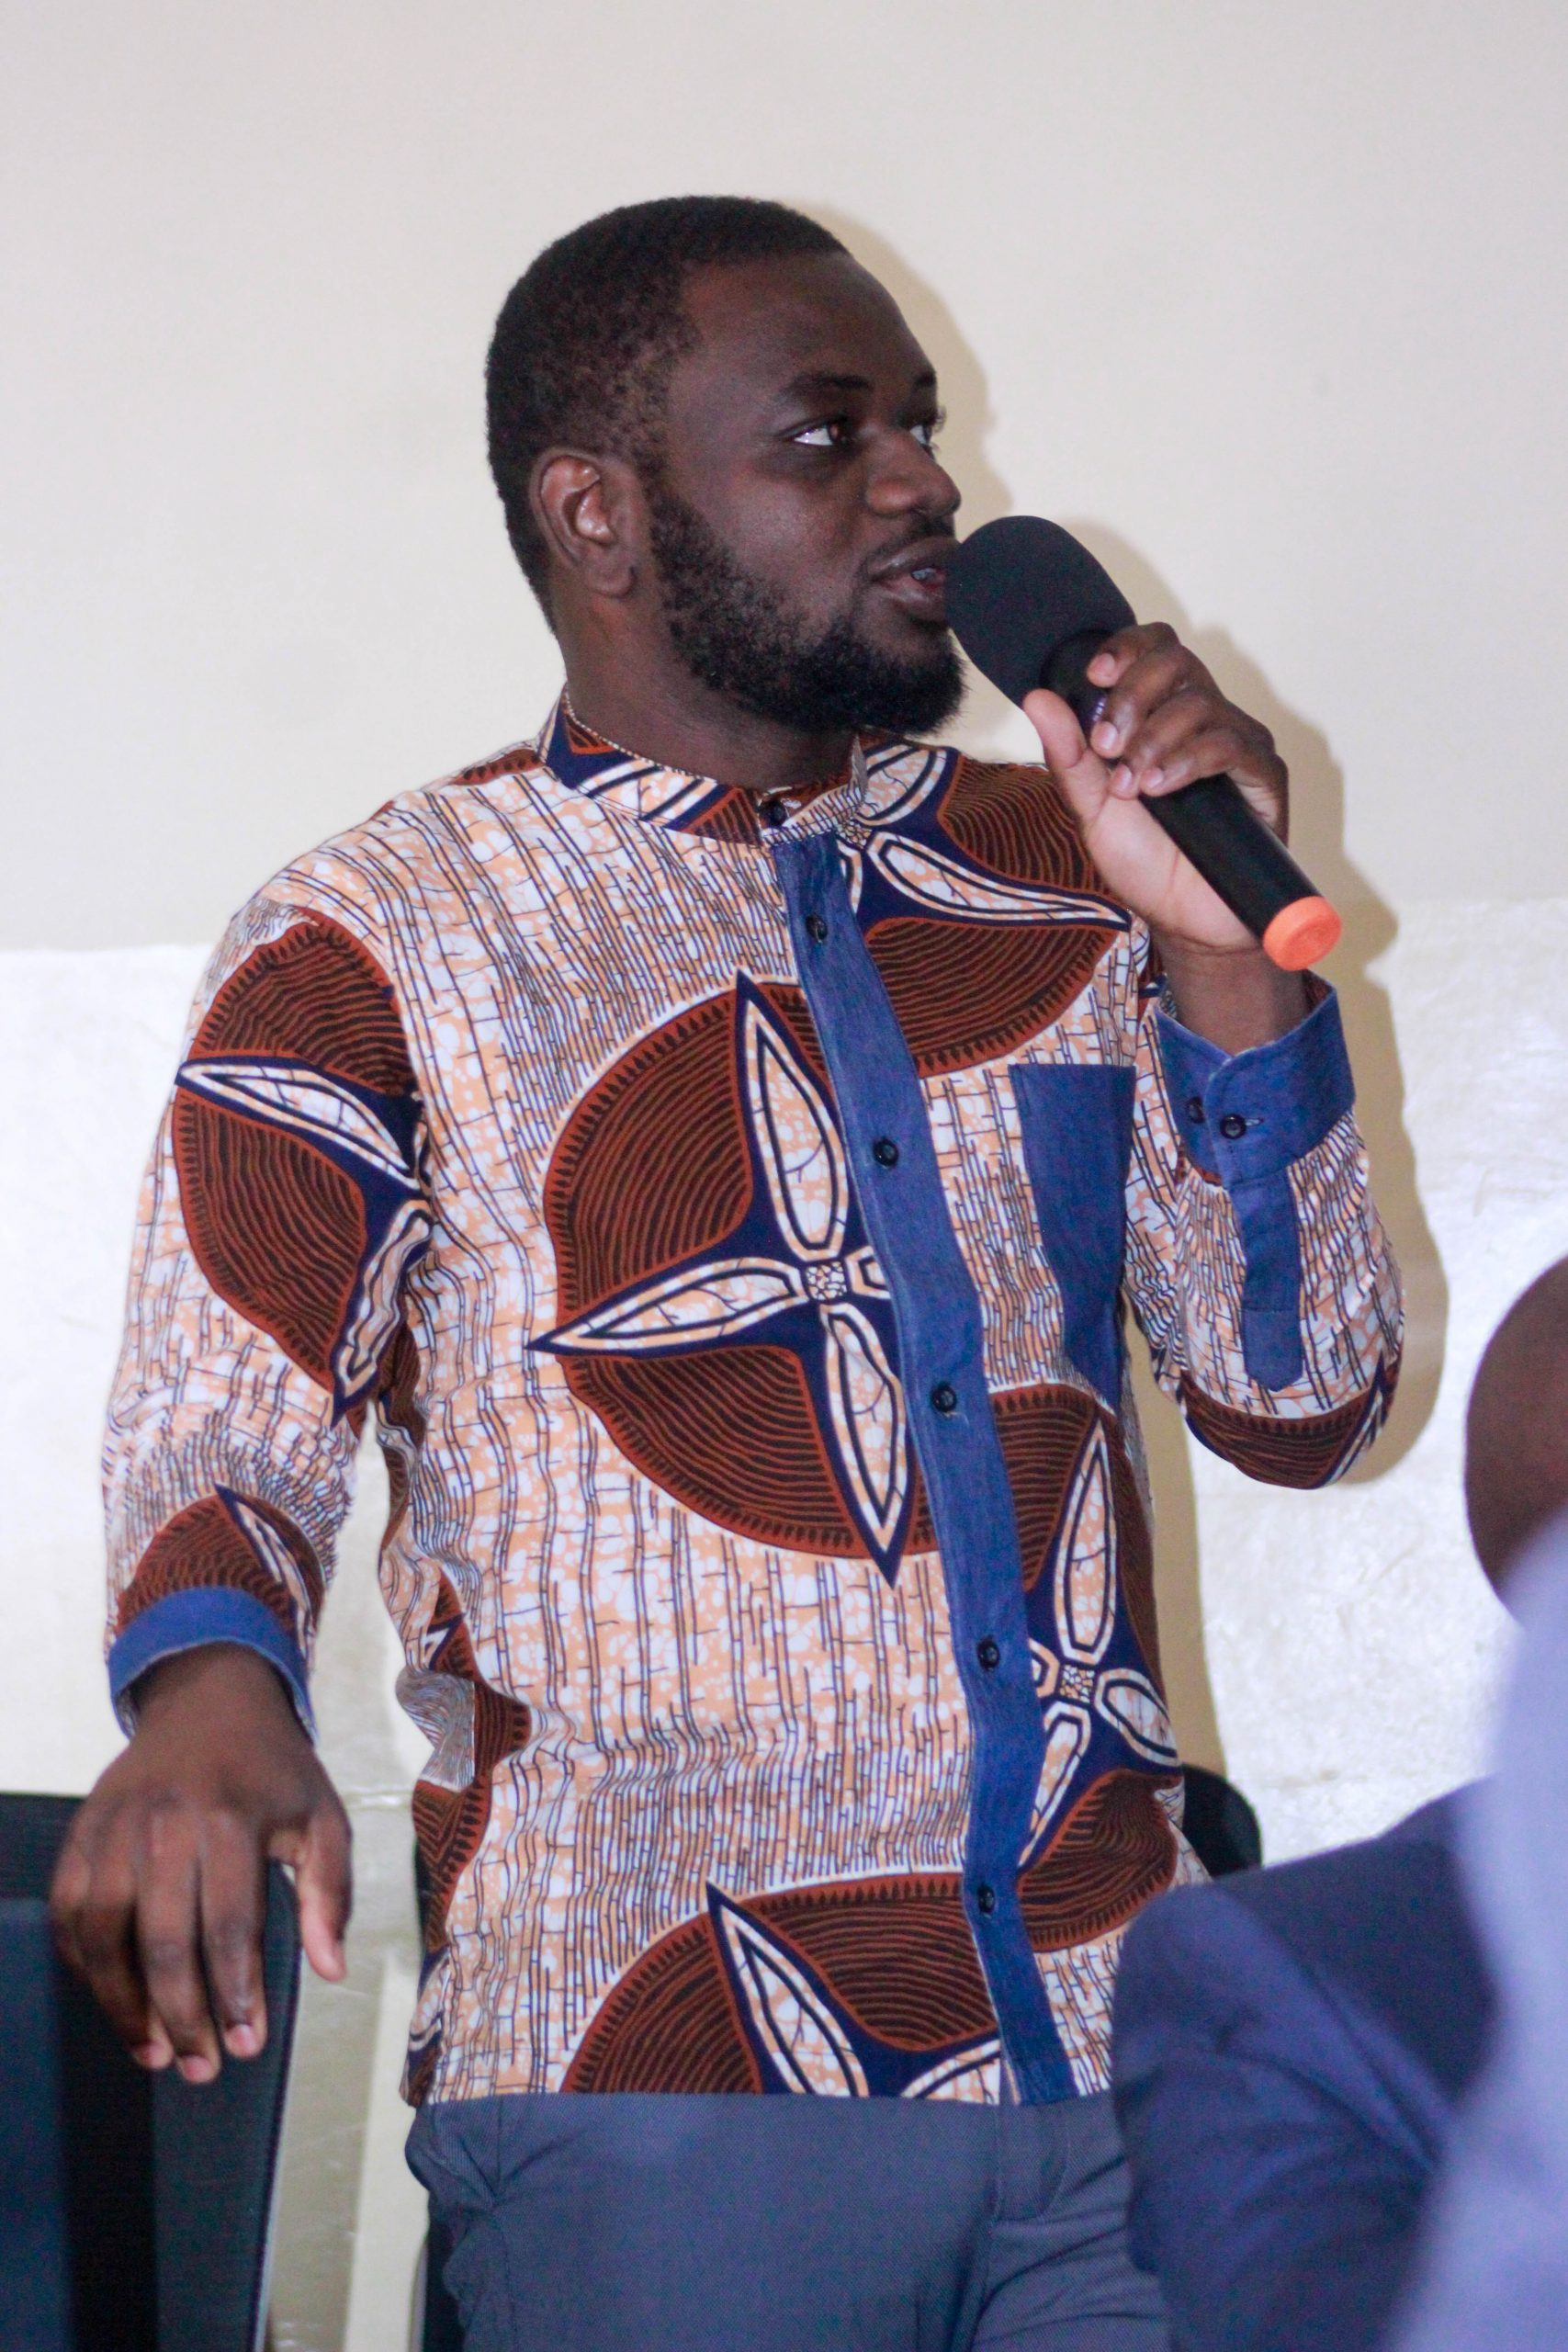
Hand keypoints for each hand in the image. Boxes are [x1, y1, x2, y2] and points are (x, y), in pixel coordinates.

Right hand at [50, 1643, 350, 2081]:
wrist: (210, 1700)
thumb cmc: (274, 1770)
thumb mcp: (323, 1816)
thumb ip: (330, 1891)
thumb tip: (330, 1969)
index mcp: (231, 1820)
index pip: (229, 1927)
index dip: (236, 1995)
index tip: (247, 2046)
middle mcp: (165, 1825)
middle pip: (162, 1942)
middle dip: (181, 2017)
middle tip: (200, 2069)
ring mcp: (114, 1827)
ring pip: (103, 1935)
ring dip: (123, 2005)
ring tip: (152, 2052)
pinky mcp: (81, 1831)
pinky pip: (69, 1911)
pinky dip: (83, 1965)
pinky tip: (112, 2000)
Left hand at [1023, 624, 1305, 1048]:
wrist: (1185, 922)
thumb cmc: (1146, 863)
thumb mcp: (1092, 808)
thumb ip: (1069, 755)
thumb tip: (1037, 697)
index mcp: (1163, 714)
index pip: (1155, 648)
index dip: (1127, 648)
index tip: (1094, 675)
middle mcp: (1204, 718)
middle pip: (1177, 661)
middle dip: (1133, 695)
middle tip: (1107, 745)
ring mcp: (1238, 742)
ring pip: (1199, 703)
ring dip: (1153, 740)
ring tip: (1131, 785)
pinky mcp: (1264, 773)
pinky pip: (1229, 744)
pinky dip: (1186, 760)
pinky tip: (1160, 788)